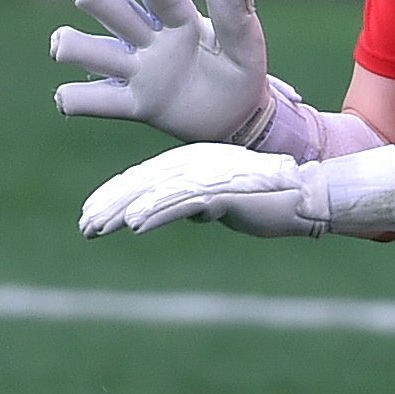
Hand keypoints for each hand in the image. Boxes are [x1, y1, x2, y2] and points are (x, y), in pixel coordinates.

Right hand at [51, 0, 272, 142]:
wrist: (238, 117)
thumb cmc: (240, 72)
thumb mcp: (248, 49)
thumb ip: (237, 20)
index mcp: (178, 18)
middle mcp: (148, 37)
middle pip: (109, 6)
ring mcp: (136, 70)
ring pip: (89, 49)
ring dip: (70, 43)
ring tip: (65, 46)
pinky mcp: (132, 105)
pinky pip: (91, 100)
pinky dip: (73, 98)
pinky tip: (71, 98)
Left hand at [79, 143, 330, 238]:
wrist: (310, 196)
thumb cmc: (274, 200)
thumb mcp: (230, 203)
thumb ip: (207, 203)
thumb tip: (191, 212)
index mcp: (197, 164)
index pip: (147, 178)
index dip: (118, 194)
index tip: (93, 212)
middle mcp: (197, 165)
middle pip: (143, 183)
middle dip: (110, 204)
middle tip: (84, 225)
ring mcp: (209, 177)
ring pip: (155, 193)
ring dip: (123, 212)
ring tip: (96, 228)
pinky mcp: (222, 192)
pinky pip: (182, 204)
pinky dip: (156, 213)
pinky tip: (134, 225)